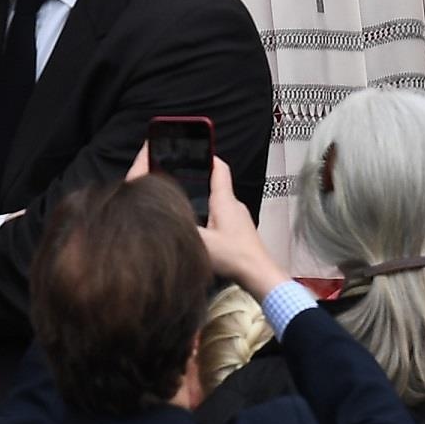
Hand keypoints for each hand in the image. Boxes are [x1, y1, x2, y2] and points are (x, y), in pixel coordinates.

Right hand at [196, 156, 287, 297]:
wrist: (258, 273)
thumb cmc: (233, 256)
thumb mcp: (200, 241)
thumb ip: (183, 227)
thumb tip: (167, 217)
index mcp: (225, 201)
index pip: (220, 170)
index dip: (209, 157)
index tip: (197, 150)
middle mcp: (235, 205)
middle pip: (218, 185)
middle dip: (201, 179)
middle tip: (182, 178)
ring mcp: (240, 218)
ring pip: (221, 201)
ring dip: (206, 198)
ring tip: (187, 200)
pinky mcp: (240, 230)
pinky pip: (224, 215)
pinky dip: (211, 213)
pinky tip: (200, 225)